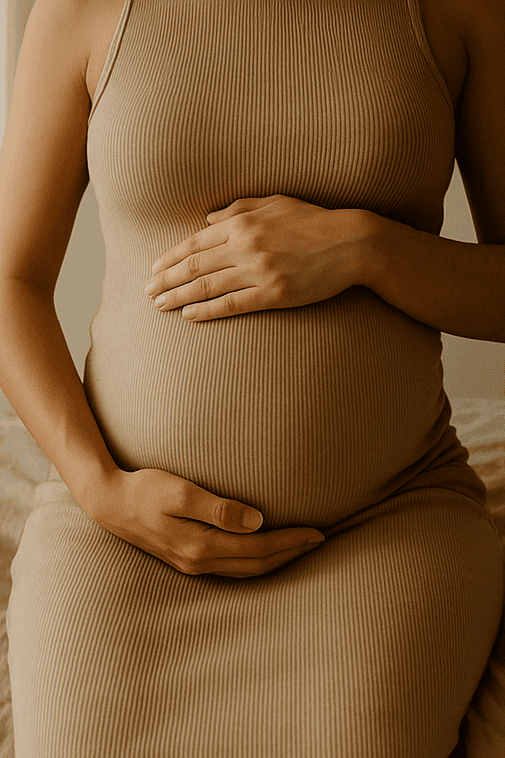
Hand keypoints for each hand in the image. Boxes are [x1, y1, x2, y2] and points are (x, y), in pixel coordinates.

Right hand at [85, 468, 324, 578]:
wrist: (110, 503)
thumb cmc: (145, 490)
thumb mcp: (180, 493)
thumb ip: (218, 508)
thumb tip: (257, 521)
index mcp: (202, 546)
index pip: (259, 547)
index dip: (290, 541)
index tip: (317, 532)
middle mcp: (200, 561)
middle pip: (257, 565)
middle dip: (291, 553)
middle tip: (319, 541)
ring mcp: (193, 564)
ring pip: (246, 570)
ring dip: (277, 561)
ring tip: (300, 549)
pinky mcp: (188, 559)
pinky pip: (233, 568)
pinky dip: (256, 563)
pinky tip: (263, 554)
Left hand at [144, 194, 374, 320]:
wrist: (351, 243)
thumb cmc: (313, 221)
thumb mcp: (274, 203)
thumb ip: (238, 208)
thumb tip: (207, 219)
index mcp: (243, 222)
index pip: (196, 242)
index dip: (171, 258)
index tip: (154, 270)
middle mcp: (245, 245)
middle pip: (195, 266)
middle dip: (166, 280)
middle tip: (147, 292)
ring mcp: (259, 271)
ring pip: (207, 286)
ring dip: (179, 297)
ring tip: (159, 306)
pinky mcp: (274, 294)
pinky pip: (232, 305)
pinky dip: (207, 311)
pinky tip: (189, 316)